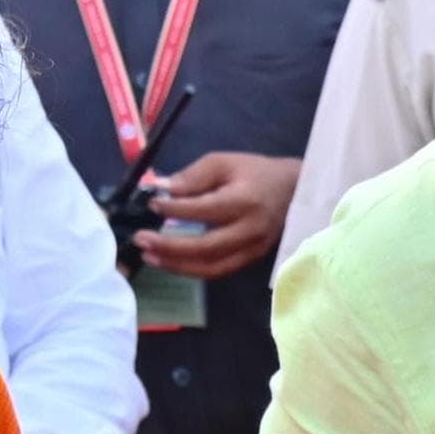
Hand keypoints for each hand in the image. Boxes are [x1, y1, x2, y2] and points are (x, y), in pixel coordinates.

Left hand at [135, 151, 299, 277]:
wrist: (293, 191)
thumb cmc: (255, 172)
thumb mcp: (223, 162)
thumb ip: (191, 176)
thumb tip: (159, 190)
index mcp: (245, 201)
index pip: (204, 210)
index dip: (174, 210)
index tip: (151, 204)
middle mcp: (251, 230)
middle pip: (206, 248)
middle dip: (169, 246)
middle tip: (141, 239)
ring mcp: (253, 250)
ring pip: (212, 267)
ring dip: (177, 265)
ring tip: (150, 256)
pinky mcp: (251, 259)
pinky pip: (219, 271)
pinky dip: (192, 269)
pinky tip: (171, 262)